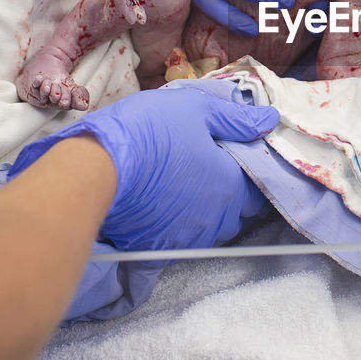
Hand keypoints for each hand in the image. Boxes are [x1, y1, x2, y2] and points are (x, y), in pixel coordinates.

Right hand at [9, 78, 277, 250]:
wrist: (92, 174)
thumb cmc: (149, 132)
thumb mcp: (195, 109)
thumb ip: (235, 118)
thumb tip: (268, 120)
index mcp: (233, 186)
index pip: (263, 184)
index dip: (255, 167)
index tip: (240, 151)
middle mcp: (218, 219)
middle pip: (239, 208)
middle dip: (233, 188)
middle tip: (212, 162)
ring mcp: (189, 239)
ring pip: (212, 224)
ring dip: (207, 206)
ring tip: (187, 180)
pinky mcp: (160, 250)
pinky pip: (182, 235)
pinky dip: (180, 220)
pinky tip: (166, 200)